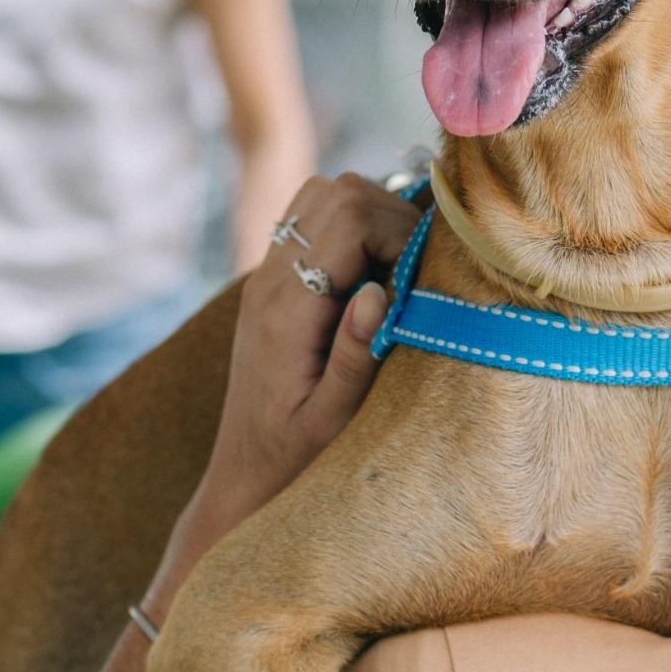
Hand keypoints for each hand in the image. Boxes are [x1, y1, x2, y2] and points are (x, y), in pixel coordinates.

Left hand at [174, 173, 421, 560]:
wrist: (243, 480)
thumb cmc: (294, 462)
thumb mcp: (331, 422)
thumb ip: (354, 357)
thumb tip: (379, 291)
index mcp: (286, 310)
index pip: (350, 218)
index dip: (402, 232)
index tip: (428, 279)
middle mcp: (268, 281)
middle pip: (339, 191)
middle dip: (393, 216)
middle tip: (421, 272)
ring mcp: (265, 277)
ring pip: (324, 196)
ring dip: (372, 217)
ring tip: (400, 272)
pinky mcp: (271, 283)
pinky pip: (313, 222)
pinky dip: (352, 230)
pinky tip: (374, 278)